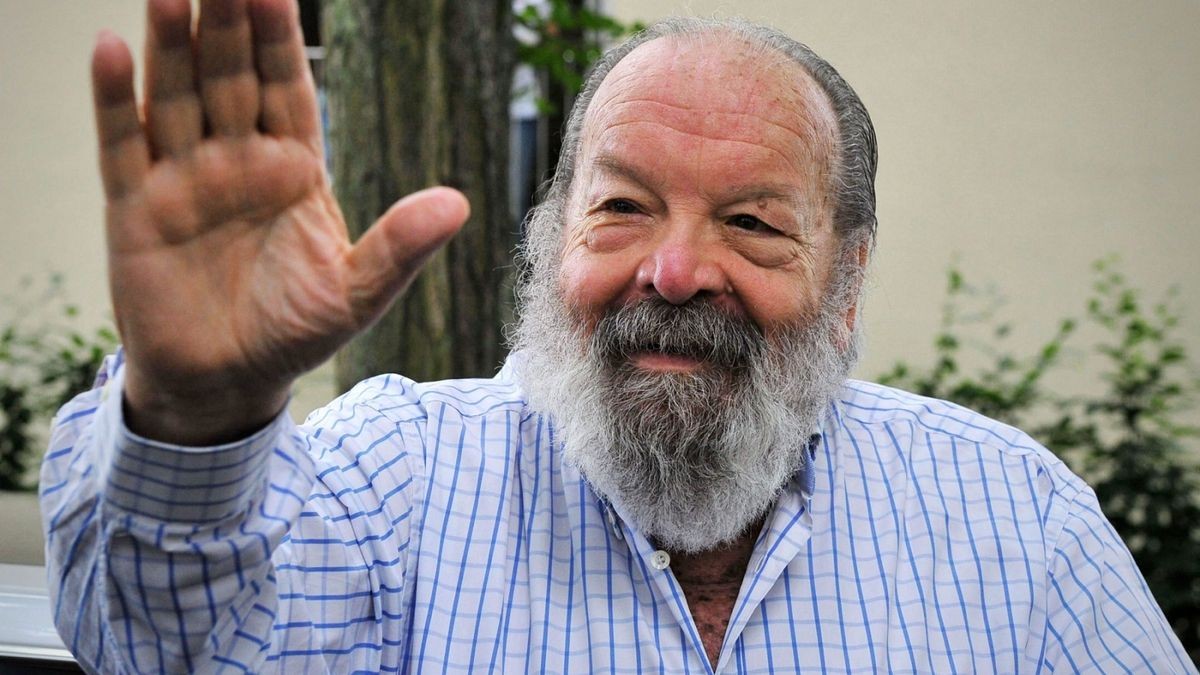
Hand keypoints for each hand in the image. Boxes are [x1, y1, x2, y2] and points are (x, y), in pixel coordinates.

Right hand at [92, 0, 468, 443]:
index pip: (287, 88)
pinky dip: (115, 99)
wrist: (226, 381)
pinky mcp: (134, 208)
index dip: (280, 40)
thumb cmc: (294, 332)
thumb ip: (400, 248)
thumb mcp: (356, 294)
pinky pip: (122, 144)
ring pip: (176, 94)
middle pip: (229, 75)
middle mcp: (236, 159)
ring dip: (171, 43)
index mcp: (293, 169)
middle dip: (227, 22)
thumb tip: (458, 205)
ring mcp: (183, 178)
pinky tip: (112, 48)